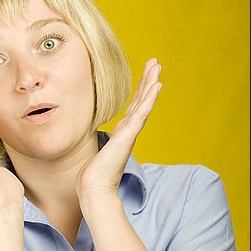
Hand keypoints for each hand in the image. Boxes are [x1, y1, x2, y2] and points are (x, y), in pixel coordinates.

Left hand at [76, 58, 161, 200]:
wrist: (94, 188)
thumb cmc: (93, 176)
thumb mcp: (96, 154)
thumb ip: (101, 147)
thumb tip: (94, 150)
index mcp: (122, 134)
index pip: (133, 107)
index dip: (141, 91)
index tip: (146, 76)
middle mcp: (129, 131)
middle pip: (142, 100)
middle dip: (149, 81)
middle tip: (156, 63)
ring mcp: (130, 132)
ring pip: (144, 102)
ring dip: (151, 83)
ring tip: (157, 66)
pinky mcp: (129, 135)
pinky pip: (142, 112)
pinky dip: (150, 98)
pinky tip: (157, 85)